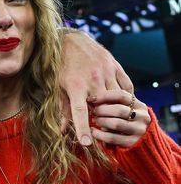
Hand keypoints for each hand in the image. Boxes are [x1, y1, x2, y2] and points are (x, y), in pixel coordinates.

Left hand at [59, 30, 132, 145]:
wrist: (70, 40)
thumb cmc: (61, 66)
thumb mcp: (57, 86)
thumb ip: (63, 109)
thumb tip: (63, 131)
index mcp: (75, 86)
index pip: (79, 113)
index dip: (82, 129)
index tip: (86, 143)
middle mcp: (92, 80)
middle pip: (103, 107)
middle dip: (102, 118)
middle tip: (99, 121)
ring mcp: (106, 72)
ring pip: (117, 98)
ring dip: (115, 108)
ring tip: (109, 111)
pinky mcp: (115, 66)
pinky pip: (127, 87)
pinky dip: (125, 96)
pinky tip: (120, 100)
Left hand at [88, 90, 150, 147]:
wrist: (139, 142)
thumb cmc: (124, 120)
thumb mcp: (124, 109)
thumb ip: (112, 103)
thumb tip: (92, 99)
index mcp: (139, 105)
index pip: (121, 95)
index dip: (104, 96)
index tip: (91, 98)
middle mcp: (142, 117)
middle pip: (119, 110)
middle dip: (102, 110)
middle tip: (93, 111)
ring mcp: (139, 131)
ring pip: (116, 123)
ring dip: (101, 121)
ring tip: (94, 120)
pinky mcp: (133, 143)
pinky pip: (113, 138)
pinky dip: (99, 134)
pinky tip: (93, 131)